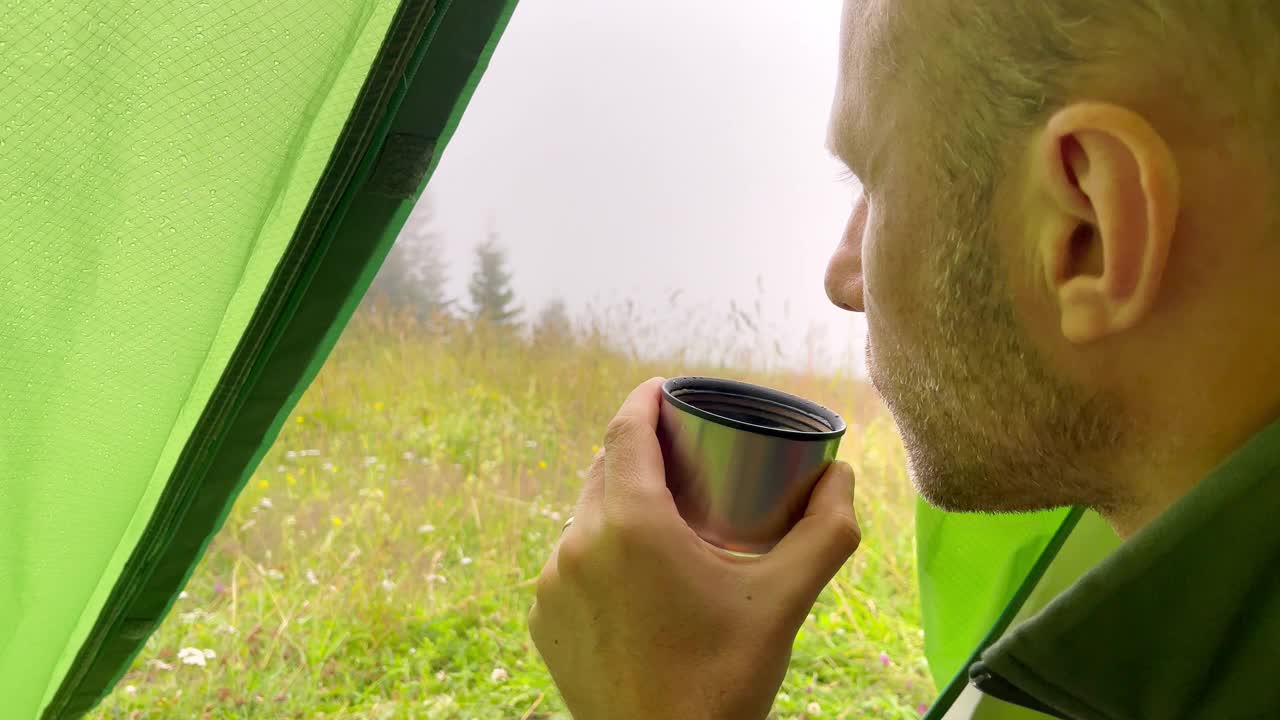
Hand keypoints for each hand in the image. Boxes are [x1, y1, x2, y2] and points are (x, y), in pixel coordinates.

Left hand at [527, 377, 859, 719]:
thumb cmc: (723, 680)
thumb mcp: (784, 601)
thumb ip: (825, 532)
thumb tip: (840, 475)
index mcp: (632, 524)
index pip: (625, 430)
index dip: (645, 400)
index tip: (666, 390)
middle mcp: (579, 543)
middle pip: (603, 469)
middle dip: (638, 452)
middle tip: (681, 460)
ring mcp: (553, 583)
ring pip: (585, 517)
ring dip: (617, 505)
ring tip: (662, 520)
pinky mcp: (543, 619)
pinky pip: (570, 562)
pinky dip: (598, 553)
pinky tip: (631, 574)